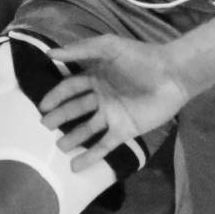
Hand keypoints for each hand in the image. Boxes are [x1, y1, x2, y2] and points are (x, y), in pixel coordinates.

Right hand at [36, 35, 190, 171]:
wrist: (172, 74)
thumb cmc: (141, 58)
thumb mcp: (109, 47)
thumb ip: (81, 50)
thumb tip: (51, 53)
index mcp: (97, 75)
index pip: (70, 87)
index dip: (56, 95)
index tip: (42, 106)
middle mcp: (102, 96)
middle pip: (76, 108)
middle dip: (60, 117)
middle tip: (44, 126)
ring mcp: (113, 114)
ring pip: (87, 128)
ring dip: (73, 137)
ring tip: (58, 146)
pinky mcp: (125, 130)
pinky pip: (104, 145)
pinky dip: (90, 156)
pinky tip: (75, 166)